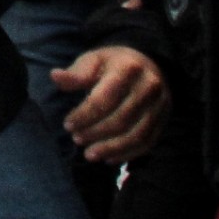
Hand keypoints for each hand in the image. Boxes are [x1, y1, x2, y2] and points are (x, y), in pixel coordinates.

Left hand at [52, 46, 169, 164]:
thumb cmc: (113, 65)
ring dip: (110, 148)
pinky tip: (108, 158)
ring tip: (89, 154)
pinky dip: (126, 154)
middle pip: (120, 119)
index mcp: (128, 68)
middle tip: (76, 139)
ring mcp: (159, 105)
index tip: (68, 124)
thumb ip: (76, 73)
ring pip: (135, 135)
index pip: (104, 98)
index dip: (84, 115)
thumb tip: (55, 76)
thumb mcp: (93, 61)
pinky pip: (146, 143)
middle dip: (95, 133)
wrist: (148, 64)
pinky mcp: (163, 120)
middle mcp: (148, 86)